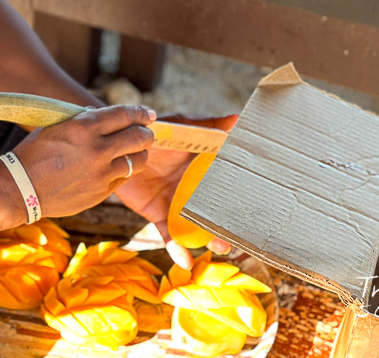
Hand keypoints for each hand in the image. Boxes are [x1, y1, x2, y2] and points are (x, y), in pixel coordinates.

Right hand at [9, 104, 155, 220]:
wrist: (21, 188)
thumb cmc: (35, 153)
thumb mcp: (58, 127)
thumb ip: (84, 121)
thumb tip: (105, 117)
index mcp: (84, 127)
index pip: (125, 114)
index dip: (140, 112)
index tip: (148, 113)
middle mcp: (97, 149)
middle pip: (138, 137)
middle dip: (146, 133)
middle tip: (146, 132)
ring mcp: (101, 174)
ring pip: (137, 161)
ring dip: (139, 154)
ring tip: (136, 151)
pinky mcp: (101, 193)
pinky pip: (123, 179)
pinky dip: (124, 171)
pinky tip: (118, 167)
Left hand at [115, 113, 237, 268]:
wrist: (118, 146)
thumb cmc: (154, 133)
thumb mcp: (182, 126)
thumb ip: (208, 125)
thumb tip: (237, 118)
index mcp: (204, 168)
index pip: (228, 183)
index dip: (243, 195)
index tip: (260, 206)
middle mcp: (194, 188)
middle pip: (216, 209)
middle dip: (229, 224)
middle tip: (242, 236)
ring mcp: (177, 202)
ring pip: (197, 225)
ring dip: (209, 239)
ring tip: (221, 248)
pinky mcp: (158, 214)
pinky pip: (168, 234)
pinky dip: (176, 248)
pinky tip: (185, 260)